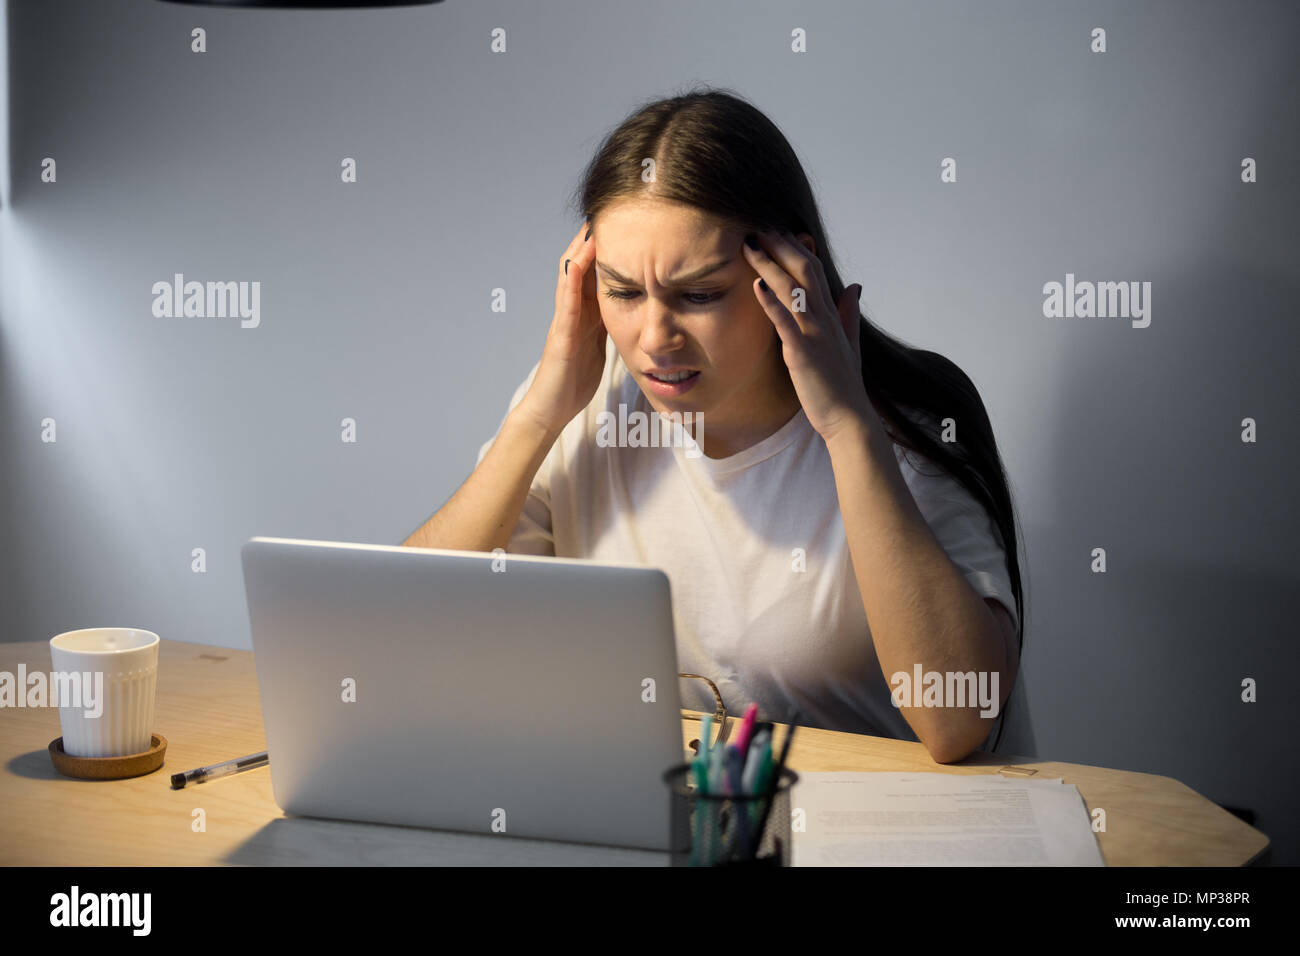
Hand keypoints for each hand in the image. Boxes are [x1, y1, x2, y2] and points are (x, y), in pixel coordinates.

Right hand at [518, 222, 606, 434]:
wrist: (551, 409)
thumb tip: (629, 308)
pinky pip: (565, 306)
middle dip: (594, 241)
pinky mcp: (559, 337)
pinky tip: (577, 264)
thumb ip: (607, 324)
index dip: (609, 250)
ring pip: (570, 278)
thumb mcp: (599, 345)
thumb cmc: (573, 380)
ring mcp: (564, 322)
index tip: (625, 225)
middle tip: (608, 212)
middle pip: (582, 267)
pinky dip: (570, 283)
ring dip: (581, 252)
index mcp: (585, 314)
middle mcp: (572, 312)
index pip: (597, 273)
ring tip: (593, 226)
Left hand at [742, 228, 876, 445]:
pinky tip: (756, 284)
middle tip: (757, 226)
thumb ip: (849, 313)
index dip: (794, 247)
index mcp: (832, 315)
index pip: (814, 269)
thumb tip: (855, 286)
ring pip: (792, 289)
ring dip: (769, 264)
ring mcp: (815, 333)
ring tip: (749, 244)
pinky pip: (785, 321)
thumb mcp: (849, 343)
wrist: (849, 418)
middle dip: (780, 245)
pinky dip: (771, 301)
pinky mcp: (803, 352)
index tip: (775, 230)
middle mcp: (825, 318)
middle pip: (803, 269)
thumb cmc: (843, 385)